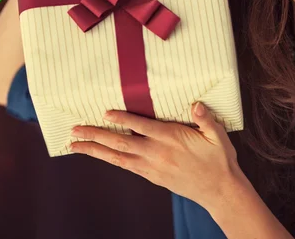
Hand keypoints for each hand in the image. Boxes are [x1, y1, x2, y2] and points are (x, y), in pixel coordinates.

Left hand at [69, 102, 240, 209]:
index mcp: (171, 139)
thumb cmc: (219, 160)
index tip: (105, 113)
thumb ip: (205, 119)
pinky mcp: (153, 177)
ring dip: (95, 150)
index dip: (122, 119)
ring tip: (76, 145)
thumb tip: (196, 105)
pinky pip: (126, 166)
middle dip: (95, 135)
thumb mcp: (217, 136)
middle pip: (120, 142)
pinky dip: (111, 160)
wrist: (219, 190)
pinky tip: (101, 156)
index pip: (141, 126)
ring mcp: (152, 167)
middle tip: (75, 130)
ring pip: (118, 157)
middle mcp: (157, 153)